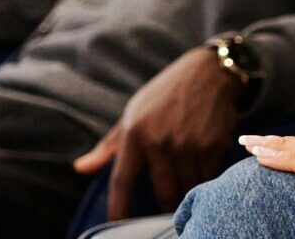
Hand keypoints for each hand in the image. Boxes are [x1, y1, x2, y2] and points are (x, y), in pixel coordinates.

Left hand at [73, 46, 241, 218]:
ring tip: (185, 203)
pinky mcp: (214, 144)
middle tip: (163, 218)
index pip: (122, 182)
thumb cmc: (164, 93)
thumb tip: (79, 169)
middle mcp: (162, 140)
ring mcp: (189, 143)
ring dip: (186, 198)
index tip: (118, 227)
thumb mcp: (132, 113)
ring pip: (187, 189)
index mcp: (136, 133)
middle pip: (161, 193)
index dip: (118, 210)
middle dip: (162, 210)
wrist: (209, 71)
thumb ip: (107, 146)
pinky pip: (208, 178)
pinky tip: (202, 183)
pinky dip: (204, 184)